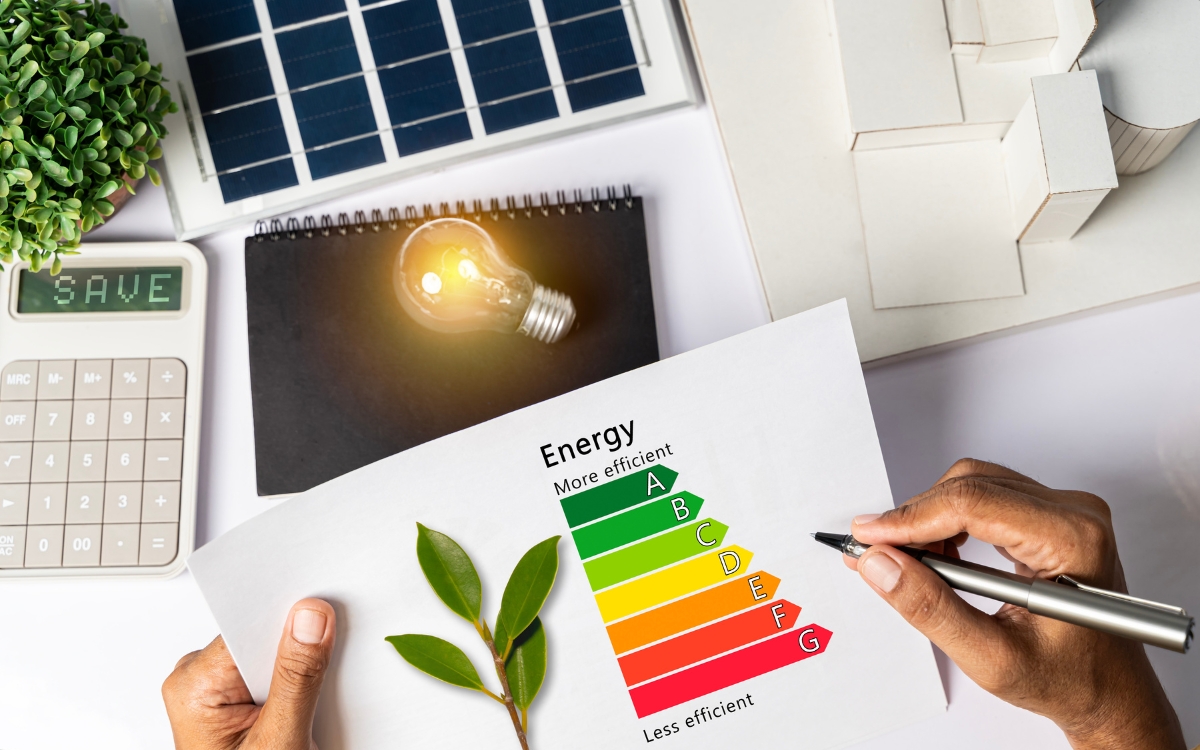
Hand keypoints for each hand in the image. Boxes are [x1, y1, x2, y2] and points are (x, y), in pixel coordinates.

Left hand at [163, 598, 335, 749]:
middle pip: (261, 639)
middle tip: (313, 693)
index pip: (250, 628)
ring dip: (298, 674)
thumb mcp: (279, 741)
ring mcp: (214, 689)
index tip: (325, 626)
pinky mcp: (233, 697)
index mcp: (194, 685)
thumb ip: (296, 678)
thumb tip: (309, 618)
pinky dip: (294, 687)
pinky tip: (299, 713)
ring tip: (302, 715)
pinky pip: (271, 671)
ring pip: (271, 654)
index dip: (291, 624)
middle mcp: (197, 680)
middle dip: (297, 655)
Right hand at [848, 459, 1184, 749]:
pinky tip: (937, 557)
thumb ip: (932, 609)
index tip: (868, 536)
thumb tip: (881, 565)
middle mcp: (1075, 513)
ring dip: (930, 520)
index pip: (973, 504)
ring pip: (973, 486)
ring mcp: (1065, 511)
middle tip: (878, 553)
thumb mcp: (993, 658)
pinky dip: (949, 523)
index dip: (911, 518)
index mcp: (1073, 540)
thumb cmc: (1072, 680)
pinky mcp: (1050, 516)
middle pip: (971, 486)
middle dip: (916, 519)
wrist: (1109, 692)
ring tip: (910, 563)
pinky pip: (985, 498)